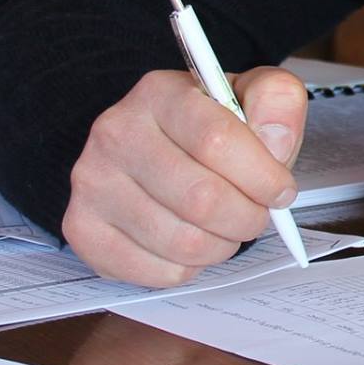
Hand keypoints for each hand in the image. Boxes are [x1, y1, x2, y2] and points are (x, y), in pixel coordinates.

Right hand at [62, 65, 306, 286]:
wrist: (156, 146)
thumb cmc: (212, 127)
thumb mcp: (253, 95)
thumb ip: (277, 102)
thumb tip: (274, 143)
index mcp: (160, 94)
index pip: (217, 140)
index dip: (262, 176)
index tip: (281, 191)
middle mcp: (116, 133)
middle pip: (201, 199)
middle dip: (247, 217)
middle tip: (257, 215)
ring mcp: (92, 183)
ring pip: (181, 242)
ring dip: (221, 245)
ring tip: (225, 228)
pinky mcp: (82, 228)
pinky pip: (153, 271)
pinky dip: (188, 267)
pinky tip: (191, 243)